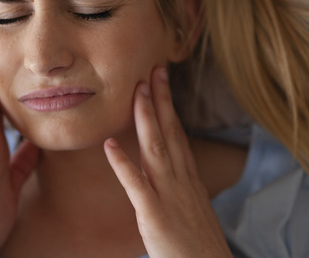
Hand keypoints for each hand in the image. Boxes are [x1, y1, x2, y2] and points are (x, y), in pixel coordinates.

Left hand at [104, 67, 232, 257]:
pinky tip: (109, 145)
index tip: (162, 82)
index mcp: (190, 182)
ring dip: (145, 119)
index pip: (178, 136)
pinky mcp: (154, 216)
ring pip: (156, 150)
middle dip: (161, 100)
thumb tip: (171, 181)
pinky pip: (136, 186)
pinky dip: (123, 164)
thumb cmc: (200, 251)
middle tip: (153, 70)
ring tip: (135, 92)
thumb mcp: (194, 214)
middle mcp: (182, 183)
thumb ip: (181, 194)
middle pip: (170, 133)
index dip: (169, 107)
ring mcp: (170, 197)